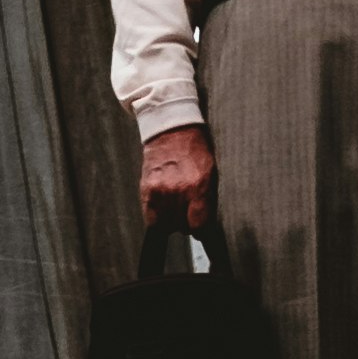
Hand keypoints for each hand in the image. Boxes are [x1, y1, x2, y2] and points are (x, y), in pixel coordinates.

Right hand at [141, 122, 218, 237]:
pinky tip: (163, 206)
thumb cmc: (195, 150)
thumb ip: (207, 202)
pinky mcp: (146, 189)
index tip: (200, 227)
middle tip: (187, 206)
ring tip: (175, 202)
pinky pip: (151, 218)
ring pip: (167, 225)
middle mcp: (178, 190)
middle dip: (187, 221)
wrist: (171, 128)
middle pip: (182, 227)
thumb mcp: (211, 174)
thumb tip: (205, 228)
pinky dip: (157, 218)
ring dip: (172, 219)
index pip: (199, 226)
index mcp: (199, 186)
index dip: (201, 229)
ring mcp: (160, 190)